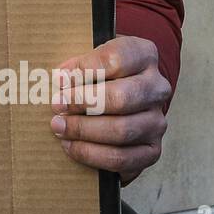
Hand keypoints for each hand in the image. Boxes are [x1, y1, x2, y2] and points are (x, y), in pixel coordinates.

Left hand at [49, 35, 170, 186]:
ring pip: (122, 130)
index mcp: (144, 55)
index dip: (85, 69)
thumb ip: (77, 65)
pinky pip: (123, 158)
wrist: (121, 96)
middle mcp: (157, 88)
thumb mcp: (91, 58)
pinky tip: (71, 146)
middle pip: (121, 98)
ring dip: (84, 131)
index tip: (60, 78)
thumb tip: (61, 79)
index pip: (117, 59)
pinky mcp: (151, 149)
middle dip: (82, 103)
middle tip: (57, 106)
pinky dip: (92, 154)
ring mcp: (157, 120)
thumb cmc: (100, 74)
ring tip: (59, 127)